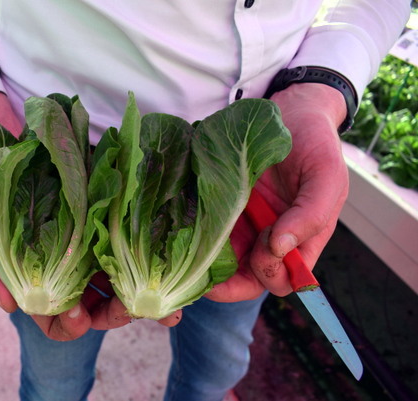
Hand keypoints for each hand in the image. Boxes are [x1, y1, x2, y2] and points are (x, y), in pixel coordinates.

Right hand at [0, 91, 175, 339]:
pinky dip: (152, 261)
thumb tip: (9, 305)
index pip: (56, 319)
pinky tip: (167, 266)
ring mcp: (93, 244)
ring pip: (121, 282)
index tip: (78, 315)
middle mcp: (70, 269)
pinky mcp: (111, 219)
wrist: (5, 148)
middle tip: (130, 310)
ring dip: (142, 298)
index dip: (68, 324)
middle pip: (97, 307)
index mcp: (39, 281)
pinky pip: (135, 245)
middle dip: (114, 316)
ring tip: (160, 303)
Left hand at [206, 83, 349, 301]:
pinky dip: (195, 240)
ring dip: (206, 266)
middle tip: (207, 266)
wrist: (291, 111)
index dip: (269, 273)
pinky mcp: (222, 209)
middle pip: (248, 279)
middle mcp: (271, 239)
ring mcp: (244, 226)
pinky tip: (183, 233)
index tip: (262, 248)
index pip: (283, 279)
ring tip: (186, 257)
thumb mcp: (325, 176)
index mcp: (301, 240)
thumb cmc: (314, 144)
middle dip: (229, 282)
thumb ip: (311, 214)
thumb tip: (281, 249)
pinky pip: (207, 234)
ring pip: (223, 263)